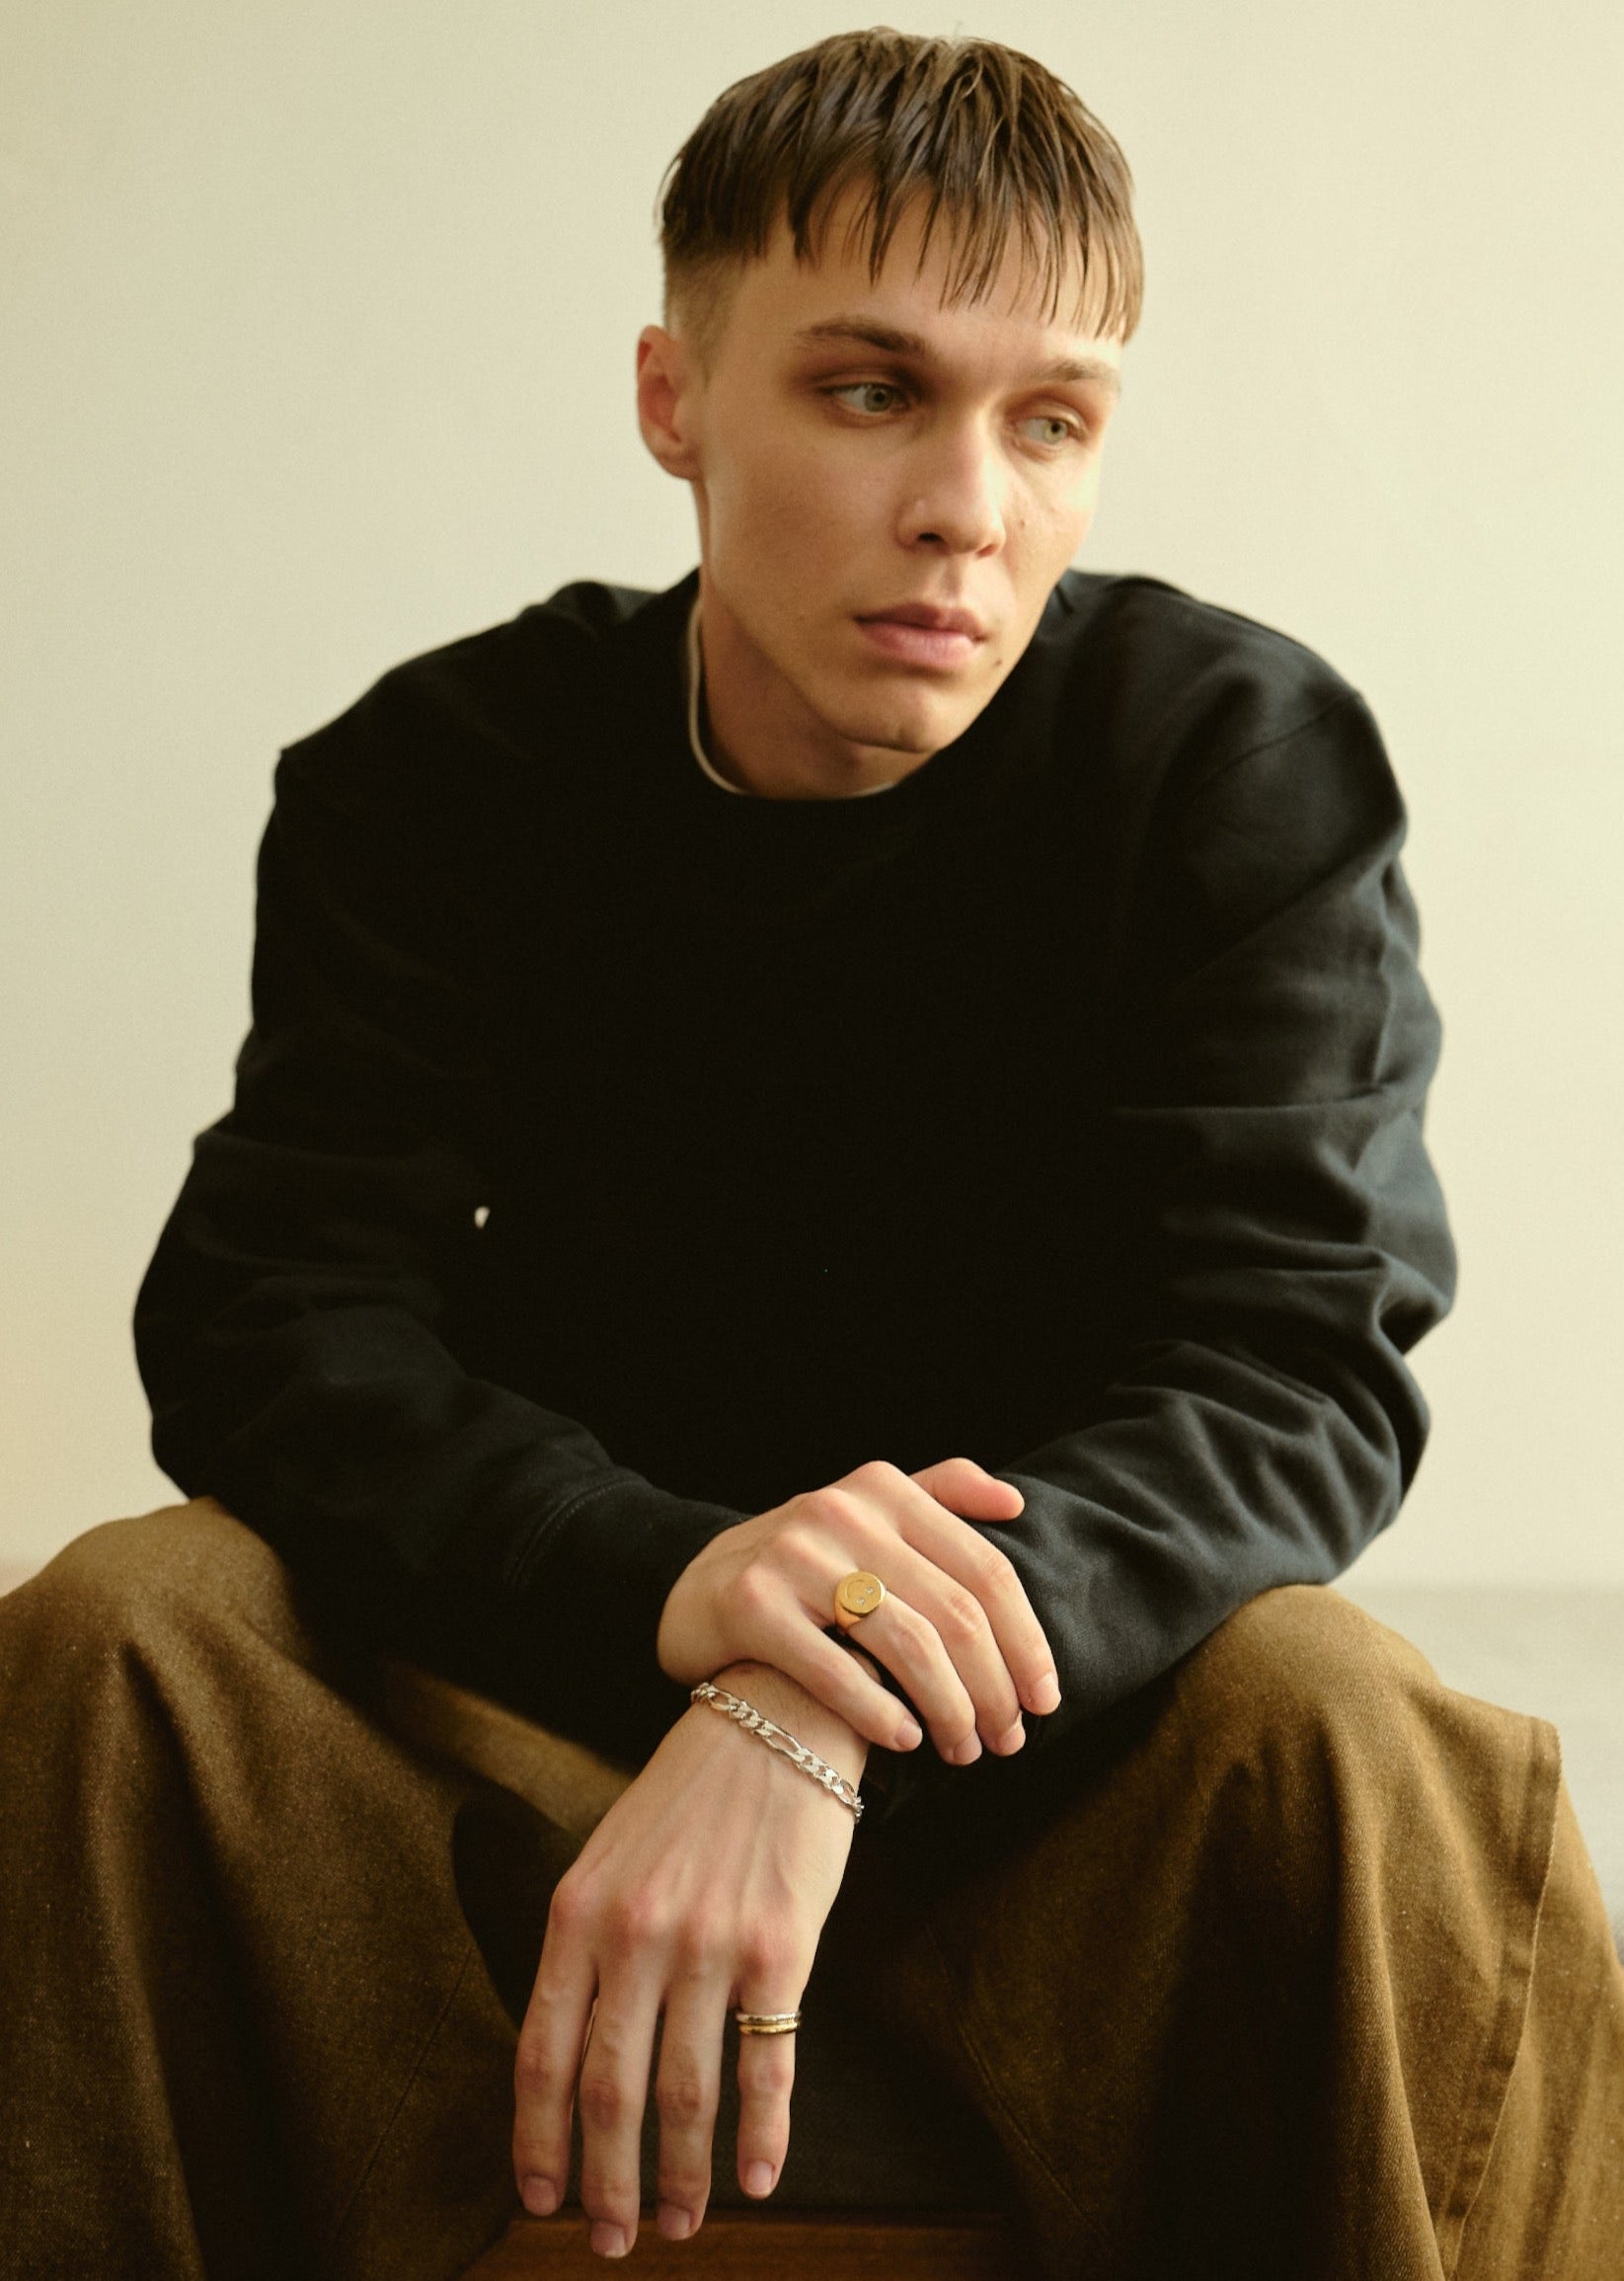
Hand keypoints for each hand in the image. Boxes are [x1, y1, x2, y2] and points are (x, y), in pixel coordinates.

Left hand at [511, 1657, 864, 2256]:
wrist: (779, 1716)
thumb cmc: (693, 1792)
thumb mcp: (612, 1854)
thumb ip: (587, 1943)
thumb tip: (568, 2052)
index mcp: (578, 1911)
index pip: (541, 2052)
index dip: (538, 2141)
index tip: (541, 2202)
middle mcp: (635, 1933)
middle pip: (609, 2091)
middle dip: (607, 2183)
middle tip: (613, 2240)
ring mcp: (709, 1943)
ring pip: (685, 2093)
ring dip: (681, 2176)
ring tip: (681, 2223)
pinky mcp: (782, 1947)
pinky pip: (767, 2067)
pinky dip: (762, 2138)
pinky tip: (757, 2180)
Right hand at [656, 1455, 1060, 1769]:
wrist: (692, 1584)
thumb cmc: (806, 1564)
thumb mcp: (867, 1513)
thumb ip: (940, 1495)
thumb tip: (1015, 1501)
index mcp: (884, 1491)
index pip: (984, 1570)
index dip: (1027, 1640)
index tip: (1046, 1699)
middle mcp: (842, 1512)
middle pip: (954, 1612)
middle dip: (993, 1688)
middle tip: (1007, 1740)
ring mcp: (793, 1556)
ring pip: (905, 1642)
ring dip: (949, 1709)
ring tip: (962, 1751)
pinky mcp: (750, 1605)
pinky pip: (833, 1669)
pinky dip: (879, 1713)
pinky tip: (904, 1742)